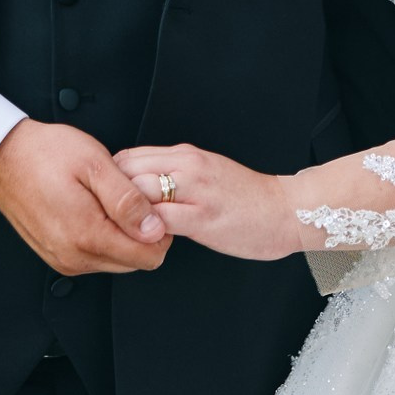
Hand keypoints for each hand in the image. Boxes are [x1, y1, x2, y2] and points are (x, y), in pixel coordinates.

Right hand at [0, 120, 169, 276]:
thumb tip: (155, 229)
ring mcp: (64, 260)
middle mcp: (74, 257)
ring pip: (117, 260)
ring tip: (106, 199)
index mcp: (87, 235)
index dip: (160, 229)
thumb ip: (128, 200)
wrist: (3, 156)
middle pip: (135, 261)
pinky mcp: (57, 257)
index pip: (148, 256)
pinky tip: (92, 208)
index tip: (150, 203)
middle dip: (141, 232)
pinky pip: (95, 256)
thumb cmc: (45, 154)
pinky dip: (103, 236)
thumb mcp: (95, 164)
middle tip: (127, 196)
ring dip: (122, 234)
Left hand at [114, 143, 304, 261]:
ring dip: (125, 212)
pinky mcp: (203, 217)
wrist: (285, 211)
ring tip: (124, 229)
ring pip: (139, 190)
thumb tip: (138, 184)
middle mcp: (188, 165)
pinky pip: (159, 219)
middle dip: (111, 194)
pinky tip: (146, 239)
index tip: (108, 197)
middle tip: (109, 216)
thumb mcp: (205, 173)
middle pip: (127, 170)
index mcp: (186, 154)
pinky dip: (145, 229)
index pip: (130, 155)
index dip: (112, 178)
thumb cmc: (246, 198)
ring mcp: (195, 190)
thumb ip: (174, 174)